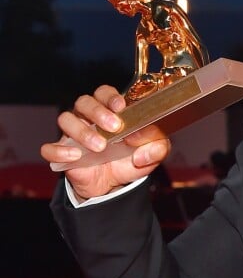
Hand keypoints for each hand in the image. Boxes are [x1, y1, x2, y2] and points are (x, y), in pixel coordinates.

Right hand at [40, 85, 170, 200]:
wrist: (114, 185)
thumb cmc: (131, 159)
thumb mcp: (153, 153)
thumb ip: (158, 147)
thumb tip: (145, 150)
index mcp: (111, 111)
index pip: (104, 93)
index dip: (110, 96)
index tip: (121, 106)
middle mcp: (89, 118)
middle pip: (84, 101)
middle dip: (98, 112)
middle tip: (114, 127)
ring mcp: (73, 134)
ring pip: (66, 119)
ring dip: (82, 130)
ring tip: (100, 146)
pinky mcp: (62, 153)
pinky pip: (49, 148)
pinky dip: (59, 150)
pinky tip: (75, 156)